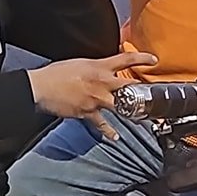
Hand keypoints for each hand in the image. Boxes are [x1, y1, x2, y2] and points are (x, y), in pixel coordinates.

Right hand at [29, 50, 157, 135]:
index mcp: (99, 66)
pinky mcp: (88, 112)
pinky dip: (109, 132)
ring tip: (143, 118)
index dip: (142, 58)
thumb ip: (95, 67)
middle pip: (130, 86)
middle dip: (143, 91)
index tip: (154, 60)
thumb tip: (103, 70)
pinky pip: (102, 124)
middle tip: (155, 96)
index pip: (126, 59)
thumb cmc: (57, 73)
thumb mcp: (79, 63)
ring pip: (121, 107)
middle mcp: (102, 82)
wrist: (41, 87)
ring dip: (132, 112)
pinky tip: (115, 137)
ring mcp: (97, 99)